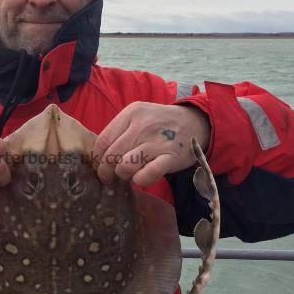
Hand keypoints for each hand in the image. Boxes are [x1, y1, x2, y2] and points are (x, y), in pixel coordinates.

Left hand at [92, 102, 209, 186]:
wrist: (195, 123)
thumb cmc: (160, 124)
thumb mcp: (139, 117)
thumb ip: (120, 131)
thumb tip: (99, 155)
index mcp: (132, 113)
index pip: (103, 140)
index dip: (98, 158)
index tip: (100, 165)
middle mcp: (143, 126)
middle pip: (112, 155)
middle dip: (106, 171)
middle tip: (110, 177)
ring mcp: (158, 142)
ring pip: (125, 166)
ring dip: (124, 175)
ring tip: (129, 174)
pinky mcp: (171, 157)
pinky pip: (146, 175)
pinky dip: (140, 180)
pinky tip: (142, 177)